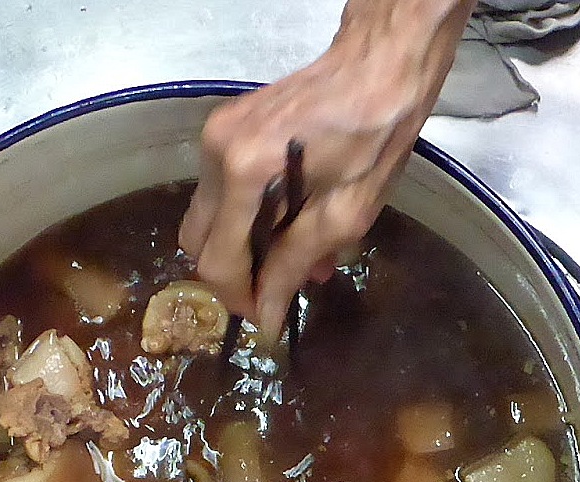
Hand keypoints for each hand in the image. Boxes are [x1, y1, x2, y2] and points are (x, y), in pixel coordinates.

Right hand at [179, 0, 474, 341]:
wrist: (380, 65)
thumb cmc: (374, 136)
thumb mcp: (344, 214)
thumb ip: (295, 266)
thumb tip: (267, 314)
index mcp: (243, 173)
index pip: (217, 260)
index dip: (239, 298)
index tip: (266, 318)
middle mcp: (217, 153)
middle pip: (199, 242)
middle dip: (235, 274)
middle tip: (277, 290)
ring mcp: (217, 136)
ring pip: (208, 218)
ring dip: (243, 246)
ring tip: (294, 257)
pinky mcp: (228, 128)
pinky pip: (221, 191)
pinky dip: (248, 216)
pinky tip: (290, 222)